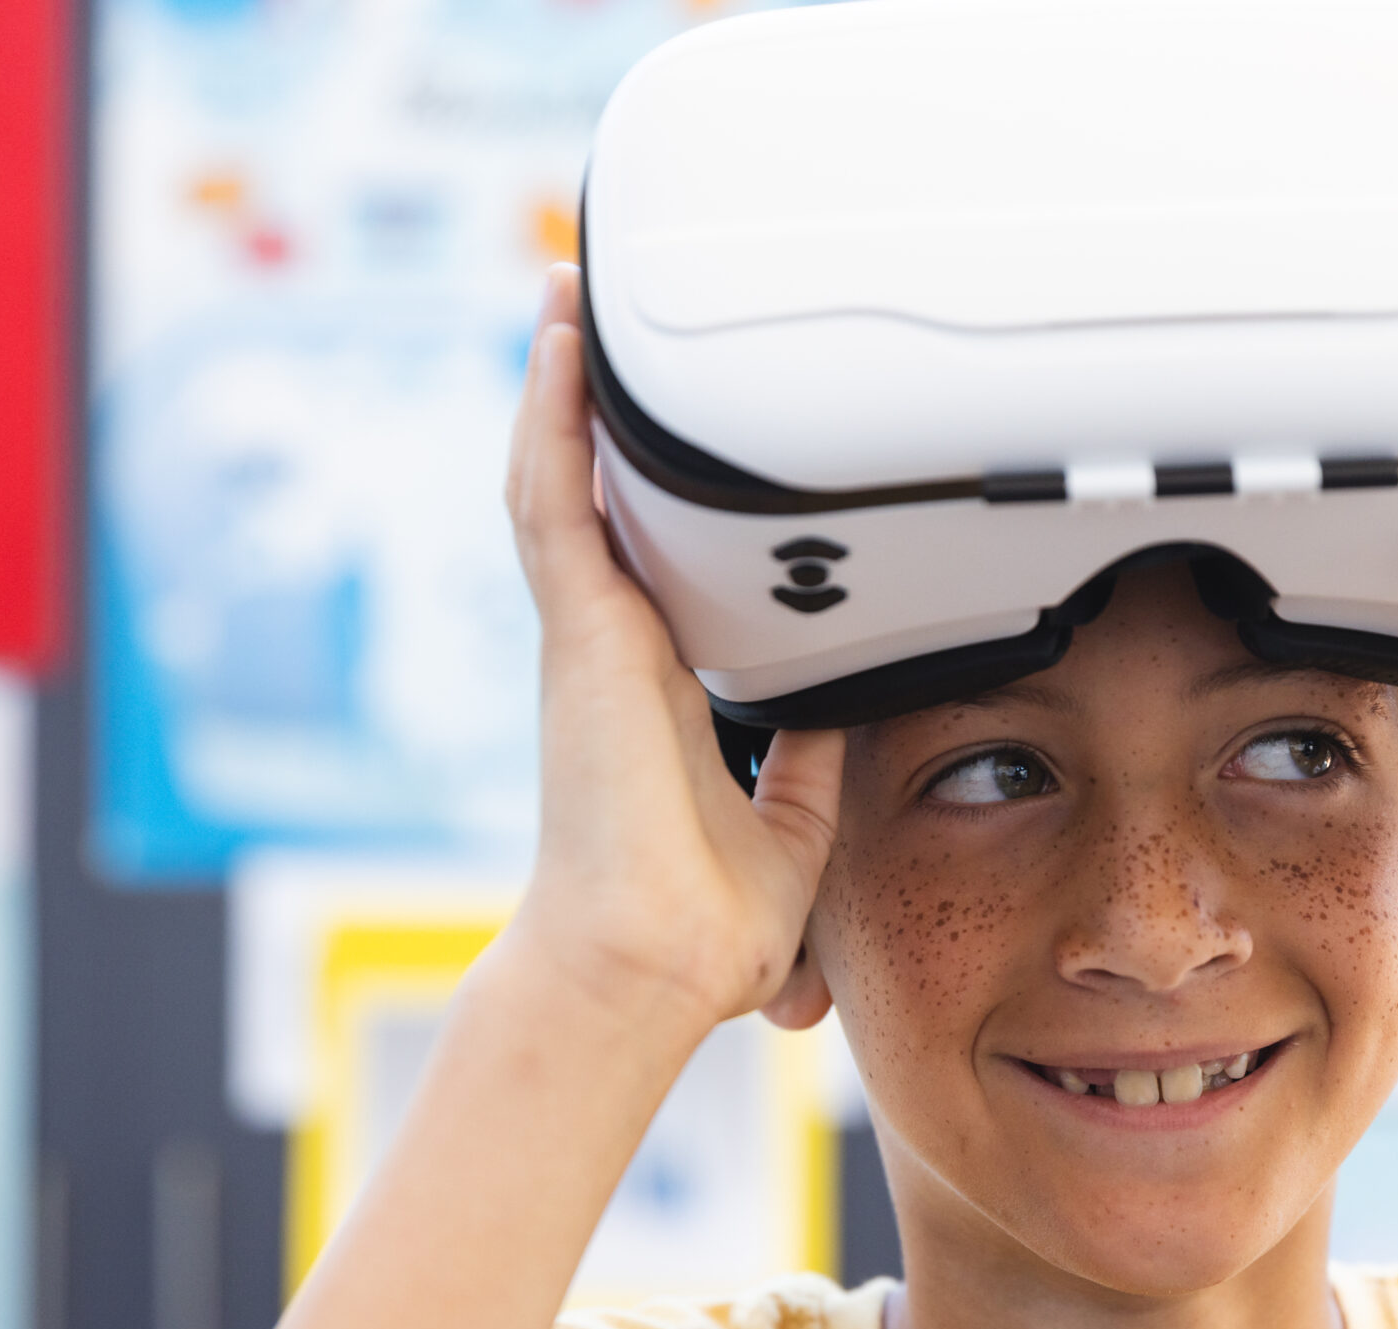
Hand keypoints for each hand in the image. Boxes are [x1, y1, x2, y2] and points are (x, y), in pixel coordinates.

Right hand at [503, 265, 842, 1041]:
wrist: (654, 963)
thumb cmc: (705, 920)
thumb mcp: (792, 815)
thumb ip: (810, 754)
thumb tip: (845, 704)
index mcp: (656, 683)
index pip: (643, 552)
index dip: (644, 480)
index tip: (666, 420)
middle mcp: (612, 648)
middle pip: (592, 495)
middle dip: (594, 406)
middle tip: (597, 315)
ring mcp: (587, 637)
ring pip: (558, 479)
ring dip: (562, 386)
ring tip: (570, 295)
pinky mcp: (578, 634)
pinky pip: (552, 502)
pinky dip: (552, 419)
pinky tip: (558, 347)